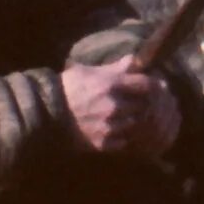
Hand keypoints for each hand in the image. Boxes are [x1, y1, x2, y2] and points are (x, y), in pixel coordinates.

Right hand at [61, 57, 180, 157]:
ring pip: (137, 123)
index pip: (146, 84)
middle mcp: (113, 105)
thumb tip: (134, 60)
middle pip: (145, 105)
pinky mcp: (104, 142)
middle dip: (148, 103)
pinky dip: (127, 136)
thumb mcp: (89, 72)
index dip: (155, 85)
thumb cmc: (67, 89)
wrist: (45, 115)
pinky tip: (123, 131)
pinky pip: (126, 141)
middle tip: (148, 103)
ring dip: (138, 120)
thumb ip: (115, 68)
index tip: (157, 86)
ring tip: (134, 117)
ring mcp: (109, 126)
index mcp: (111, 84)